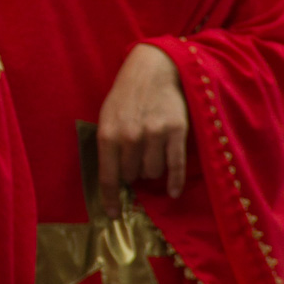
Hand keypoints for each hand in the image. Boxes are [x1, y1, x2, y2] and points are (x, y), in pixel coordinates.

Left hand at [96, 44, 188, 218]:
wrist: (154, 69)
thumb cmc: (126, 94)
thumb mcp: (107, 116)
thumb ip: (109, 145)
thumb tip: (113, 178)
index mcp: (109, 134)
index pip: (108, 177)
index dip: (110, 199)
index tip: (112, 215)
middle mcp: (130, 137)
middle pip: (132, 176)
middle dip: (133, 174)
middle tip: (136, 159)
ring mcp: (154, 134)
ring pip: (153, 172)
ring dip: (152, 170)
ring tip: (151, 153)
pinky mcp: (176, 132)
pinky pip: (175, 166)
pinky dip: (174, 182)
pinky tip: (173, 192)